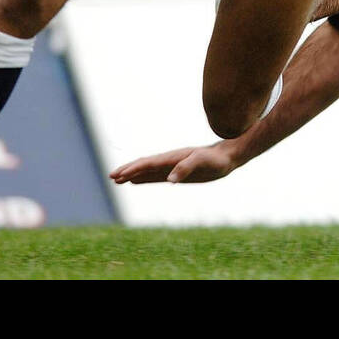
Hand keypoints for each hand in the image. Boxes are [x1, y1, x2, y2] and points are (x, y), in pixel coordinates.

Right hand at [109, 143, 238, 184]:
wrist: (227, 157)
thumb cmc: (216, 159)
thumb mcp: (203, 163)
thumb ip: (186, 168)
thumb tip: (169, 179)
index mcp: (173, 157)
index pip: (148, 163)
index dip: (133, 168)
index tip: (119, 174)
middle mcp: (169, 161)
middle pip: (143, 165)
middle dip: (127, 170)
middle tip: (111, 177)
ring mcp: (172, 167)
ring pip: (147, 171)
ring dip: (132, 175)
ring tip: (117, 180)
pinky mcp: (177, 174)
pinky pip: (155, 176)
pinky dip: (143, 178)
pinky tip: (136, 181)